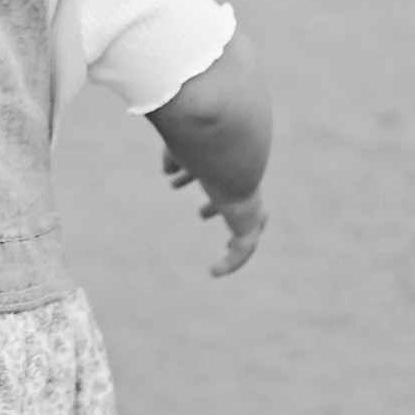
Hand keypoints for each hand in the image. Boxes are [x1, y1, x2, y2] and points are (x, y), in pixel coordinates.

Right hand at [159, 136, 268, 276]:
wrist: (227, 151)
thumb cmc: (201, 143)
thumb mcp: (181, 146)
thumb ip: (173, 156)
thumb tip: (167, 171)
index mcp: (224, 163)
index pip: (209, 170)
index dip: (192, 176)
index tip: (173, 181)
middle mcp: (240, 183)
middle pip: (233, 198)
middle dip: (217, 205)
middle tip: (200, 213)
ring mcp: (247, 205)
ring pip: (247, 226)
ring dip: (235, 237)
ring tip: (224, 246)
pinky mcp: (247, 222)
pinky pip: (243, 249)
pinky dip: (231, 262)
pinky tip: (215, 272)